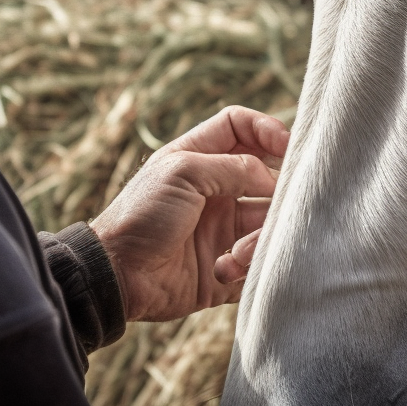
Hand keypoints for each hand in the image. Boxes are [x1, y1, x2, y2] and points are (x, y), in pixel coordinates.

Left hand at [89, 106, 288, 321]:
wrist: (118, 277)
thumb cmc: (141, 215)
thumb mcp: (183, 173)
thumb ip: (234, 167)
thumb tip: (272, 178)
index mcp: (200, 159)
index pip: (241, 128)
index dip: (267, 130)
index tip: (289, 146)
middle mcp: (216, 190)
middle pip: (267, 177)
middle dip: (279, 190)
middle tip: (281, 203)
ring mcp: (223, 228)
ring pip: (269, 222)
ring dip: (261, 235)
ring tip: (239, 251)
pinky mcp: (227, 264)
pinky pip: (259, 261)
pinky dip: (250, 265)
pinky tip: (223, 269)